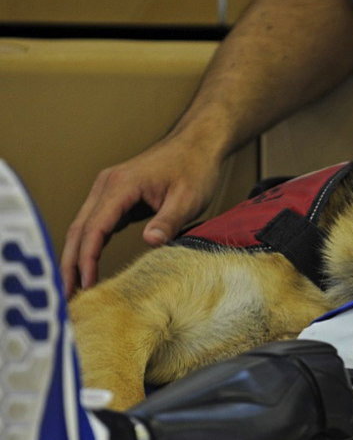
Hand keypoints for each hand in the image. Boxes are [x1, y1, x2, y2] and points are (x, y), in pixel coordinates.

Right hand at [61, 137, 218, 297]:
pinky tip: (88, 268)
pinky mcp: (116, 198)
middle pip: (80, 229)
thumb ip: (168, 221)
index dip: (88, 257)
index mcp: (121, 185)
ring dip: (76, 257)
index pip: (95, 226)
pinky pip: (96, 225)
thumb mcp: (188, 198)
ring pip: (83, 227)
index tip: (86, 284)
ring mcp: (109, 191)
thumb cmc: (195, 168)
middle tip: (66, 295)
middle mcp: (107, 186)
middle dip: (70, 263)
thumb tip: (150, 242)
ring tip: (73, 288)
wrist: (198, 144)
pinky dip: (90, 247)